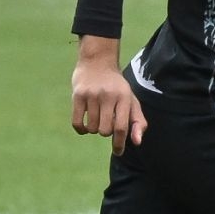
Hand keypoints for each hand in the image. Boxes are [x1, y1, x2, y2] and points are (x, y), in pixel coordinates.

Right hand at [71, 37, 147, 153]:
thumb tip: (137, 142)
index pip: (122, 127)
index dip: (119, 143)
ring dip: (94, 129)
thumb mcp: (131, 101)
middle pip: (105, 130)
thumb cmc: (117, 87)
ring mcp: (92, 94)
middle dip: (105, 132)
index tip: (118, 151)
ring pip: (92, 128)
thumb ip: (137, 122)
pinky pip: (77, 123)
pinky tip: (85, 126)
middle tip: (106, 122)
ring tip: (97, 117)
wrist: (98, 61)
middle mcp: (108, 95)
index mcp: (124, 97)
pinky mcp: (78, 95)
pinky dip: (81, 129)